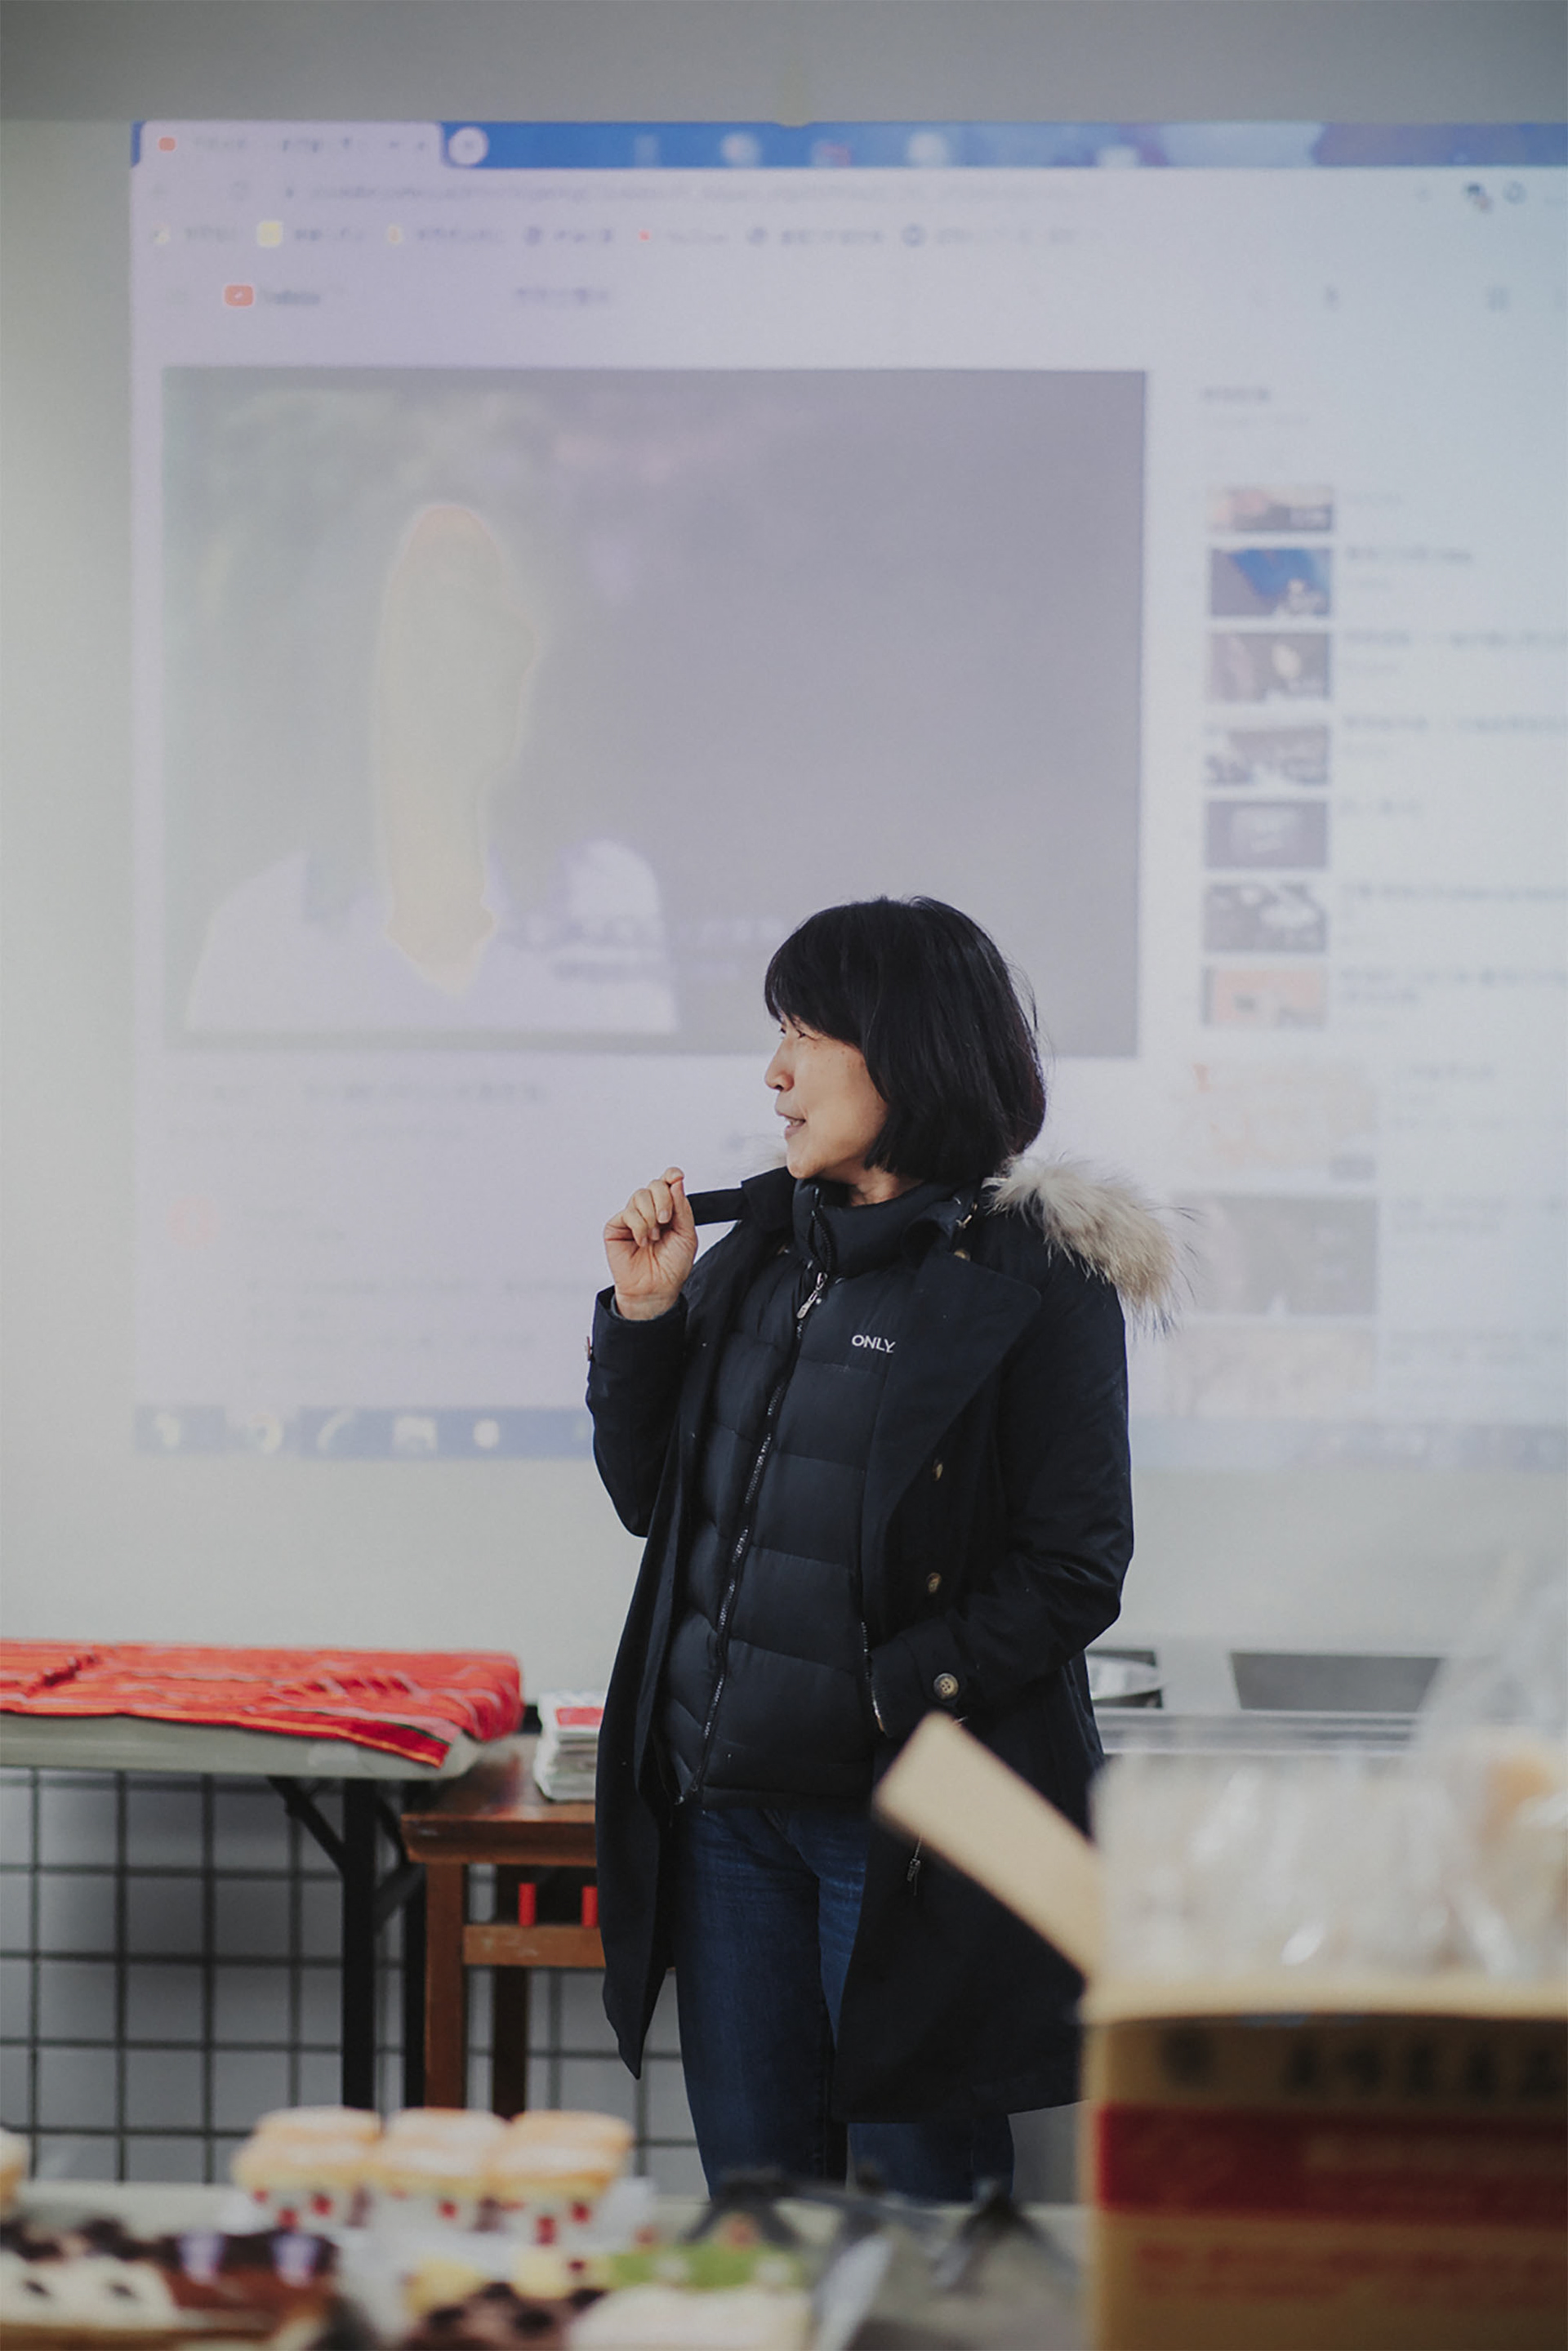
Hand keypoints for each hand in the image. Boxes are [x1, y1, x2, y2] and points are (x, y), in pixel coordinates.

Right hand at [604, 1168, 697, 1320]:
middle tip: (666, 1221)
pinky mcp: (616, 1226)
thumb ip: (682, 1207)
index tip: (676, 1177)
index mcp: (669, 1210)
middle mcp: (650, 1210)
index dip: (671, 1175)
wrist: (656, 1289)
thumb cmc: (672, 1266)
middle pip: (655, 1185)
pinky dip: (639, 1227)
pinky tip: (642, 1241)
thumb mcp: (687, 1235)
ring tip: (654, 1237)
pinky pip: (628, 1213)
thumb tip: (676, 1181)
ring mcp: (632, 1217)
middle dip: (664, 1200)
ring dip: (651, 1216)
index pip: (668, 1182)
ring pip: (640, 1195)